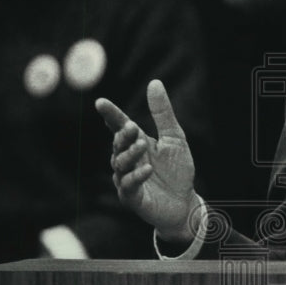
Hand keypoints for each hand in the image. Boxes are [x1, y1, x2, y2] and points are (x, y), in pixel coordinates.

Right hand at [95, 80, 199, 241]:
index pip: (119, 126)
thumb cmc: (177, 169)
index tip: (100, 103)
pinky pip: (128, 186)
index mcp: (137, 143)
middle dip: (123, 136)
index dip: (110, 115)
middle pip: (118, 144)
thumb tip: (154, 82)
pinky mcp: (132, 197)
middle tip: (133, 127)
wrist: (185, 202)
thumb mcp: (174, 137)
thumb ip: (163, 113)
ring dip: (130, 154)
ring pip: (120, 164)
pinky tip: (146, 169)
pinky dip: (136, 176)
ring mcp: (127, 179)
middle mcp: (128, 160)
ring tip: (143, 146)